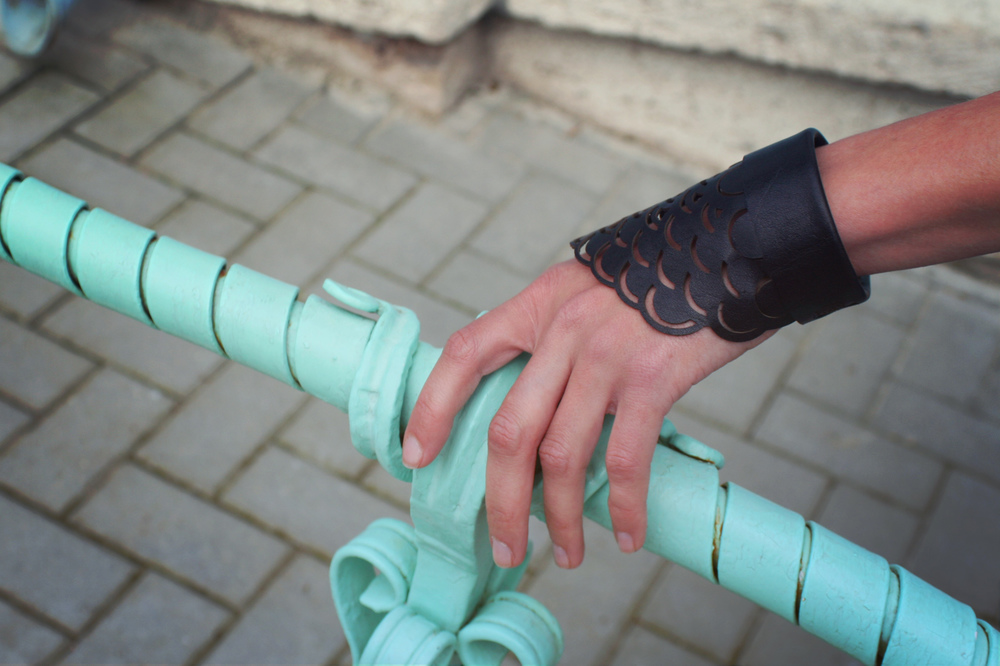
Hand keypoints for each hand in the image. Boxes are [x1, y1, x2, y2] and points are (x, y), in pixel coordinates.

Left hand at [402, 260, 771, 568]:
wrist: (735, 250)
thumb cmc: (662, 279)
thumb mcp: (590, 290)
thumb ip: (557, 334)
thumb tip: (538, 399)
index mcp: (539, 304)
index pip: (465, 352)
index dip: (432, 406)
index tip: (415, 455)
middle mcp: (562, 329)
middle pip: (508, 430)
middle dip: (500, 502)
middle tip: (505, 549)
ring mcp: (605, 353)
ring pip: (560, 456)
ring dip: (559, 519)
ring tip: (568, 556)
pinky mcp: (653, 378)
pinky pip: (625, 459)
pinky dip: (622, 507)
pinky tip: (627, 535)